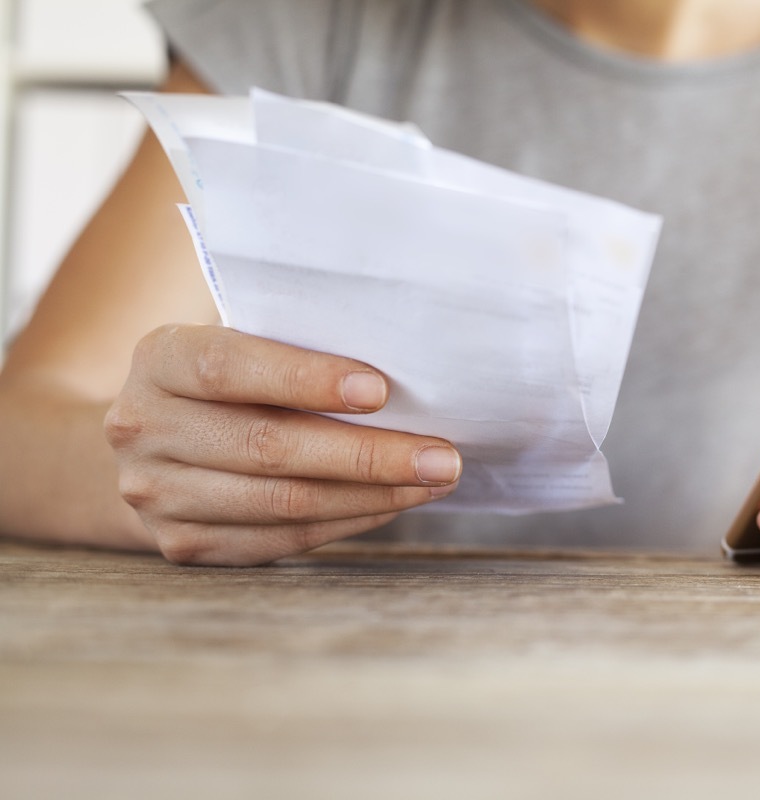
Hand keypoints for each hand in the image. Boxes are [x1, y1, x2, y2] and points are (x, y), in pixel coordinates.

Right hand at [104, 325, 460, 565]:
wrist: (150, 441)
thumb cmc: (228, 377)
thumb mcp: (240, 339)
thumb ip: (295, 342)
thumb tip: (404, 363)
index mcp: (160, 358)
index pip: (231, 367)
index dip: (306, 378)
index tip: (380, 391)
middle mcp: (144, 426)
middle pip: (270, 447)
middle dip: (369, 455)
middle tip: (443, 456)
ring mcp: (157, 494)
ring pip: (284, 502)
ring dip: (373, 495)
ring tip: (435, 481)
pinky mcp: (184, 544)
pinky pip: (284, 537)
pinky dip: (350, 520)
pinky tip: (395, 502)